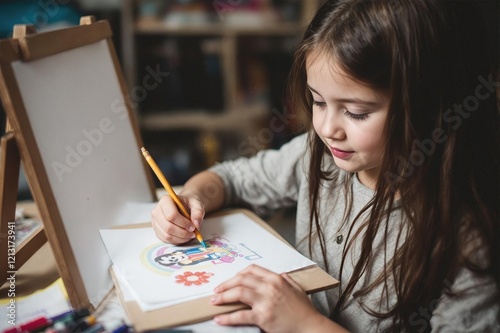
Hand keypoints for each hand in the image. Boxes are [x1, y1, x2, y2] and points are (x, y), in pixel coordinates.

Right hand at [151, 194, 204, 243]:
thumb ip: (198, 212)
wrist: (184, 206)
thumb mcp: (197, 204)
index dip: (183, 223)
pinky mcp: (157, 230)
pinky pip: (166, 240)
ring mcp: (155, 222)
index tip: (193, 227)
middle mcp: (157, 211)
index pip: (171, 215)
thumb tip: (196, 224)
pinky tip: (184, 237)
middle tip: (193, 233)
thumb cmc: (189, 204)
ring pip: (167, 235)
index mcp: (165, 201)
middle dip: (183, 233)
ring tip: (190, 235)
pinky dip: (177, 241)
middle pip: (168, 227)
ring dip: (181, 238)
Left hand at [210, 265, 328, 332]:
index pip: (251, 270)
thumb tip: (281, 274)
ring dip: (223, 297)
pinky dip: (227, 317)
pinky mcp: (263, 317)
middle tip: (217, 291)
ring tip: (215, 302)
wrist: (310, 326)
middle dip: (226, 285)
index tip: (230, 281)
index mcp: (276, 279)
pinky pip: (240, 315)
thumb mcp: (297, 289)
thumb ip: (287, 280)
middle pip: (241, 280)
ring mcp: (265, 301)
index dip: (237, 275)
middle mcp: (269, 287)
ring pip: (238, 293)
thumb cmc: (304, 310)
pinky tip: (220, 319)